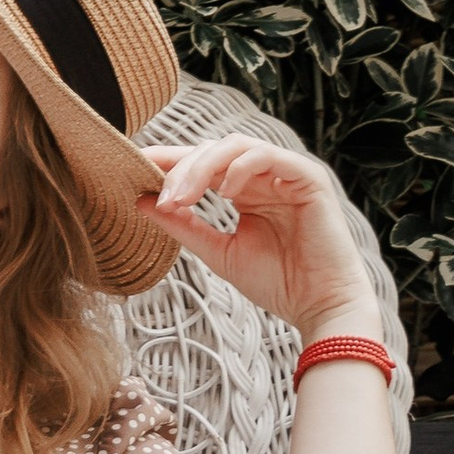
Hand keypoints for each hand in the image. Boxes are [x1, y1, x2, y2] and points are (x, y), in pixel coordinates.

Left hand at [148, 131, 382, 342]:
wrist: (320, 307)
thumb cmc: (278, 283)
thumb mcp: (218, 251)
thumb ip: (182, 225)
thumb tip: (140, 200)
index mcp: (244, 190)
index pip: (200, 163)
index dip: (167, 162)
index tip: (133, 168)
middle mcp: (264, 177)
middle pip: (212, 150)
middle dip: (180, 169)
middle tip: (160, 196)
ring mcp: (286, 173)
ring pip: (235, 146)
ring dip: (202, 167)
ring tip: (184, 197)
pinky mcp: (308, 177)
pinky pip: (268, 155)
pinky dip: (240, 167)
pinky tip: (224, 192)